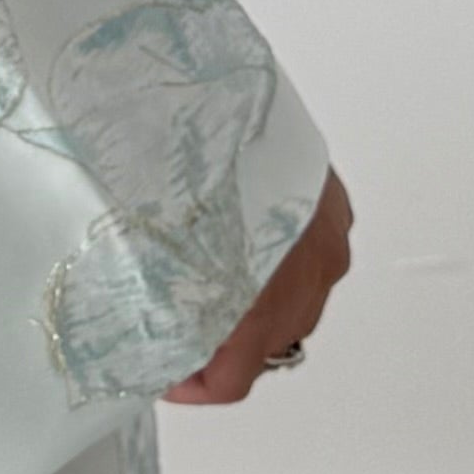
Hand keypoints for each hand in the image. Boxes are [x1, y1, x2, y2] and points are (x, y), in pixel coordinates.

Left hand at [161, 173, 355, 404]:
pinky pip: (312, 255)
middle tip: (178, 323)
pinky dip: (281, 258)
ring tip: (211, 273)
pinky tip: (243, 233)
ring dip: (257, 300)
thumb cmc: (175, 162)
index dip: (192, 386)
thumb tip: (140, 332)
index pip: (233, 381)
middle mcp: (305, 279)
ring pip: (296, 300)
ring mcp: (327, 243)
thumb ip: (160, 305)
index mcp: (259, 302)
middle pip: (266, 343)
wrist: (214, 87)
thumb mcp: (147, 249)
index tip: (167, 374)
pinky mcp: (333, 207)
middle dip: (223, 342)